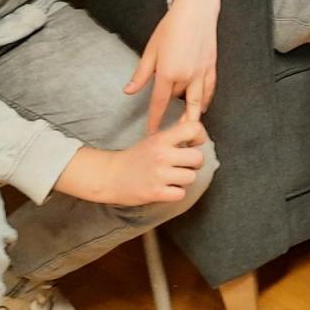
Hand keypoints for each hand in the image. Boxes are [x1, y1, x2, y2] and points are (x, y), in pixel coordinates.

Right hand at [56, 116, 207, 205]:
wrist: (109, 176)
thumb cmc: (135, 157)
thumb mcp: (154, 139)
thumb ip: (175, 131)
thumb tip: (192, 116)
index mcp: (161, 139)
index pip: (193, 129)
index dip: (199, 136)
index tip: (192, 144)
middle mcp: (161, 155)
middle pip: (198, 157)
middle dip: (195, 163)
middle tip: (184, 164)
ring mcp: (159, 174)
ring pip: (191, 177)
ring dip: (185, 179)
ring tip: (173, 177)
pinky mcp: (155, 193)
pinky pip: (180, 193)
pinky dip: (176, 193)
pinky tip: (167, 188)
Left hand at [125, 0, 220, 132]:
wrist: (197, 10)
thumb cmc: (171, 26)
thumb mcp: (151, 49)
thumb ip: (141, 74)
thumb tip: (128, 91)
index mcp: (168, 72)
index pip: (160, 104)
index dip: (154, 121)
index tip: (150, 134)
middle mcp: (187, 76)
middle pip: (182, 107)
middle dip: (178, 124)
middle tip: (173, 139)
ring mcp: (202, 73)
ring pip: (198, 102)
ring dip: (192, 116)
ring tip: (187, 129)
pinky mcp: (212, 67)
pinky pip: (210, 91)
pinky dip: (205, 101)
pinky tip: (201, 107)